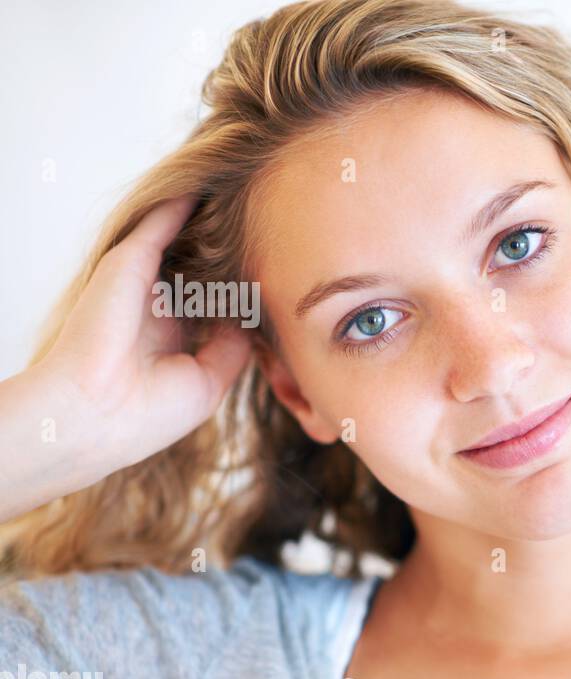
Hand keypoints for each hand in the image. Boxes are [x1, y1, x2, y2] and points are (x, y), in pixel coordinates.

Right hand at [39, 195, 252, 458]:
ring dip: (212, 219)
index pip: (213, 300)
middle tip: (275, 222)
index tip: (282, 272)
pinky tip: (214, 182)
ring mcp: (142, 281)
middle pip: (200, 264)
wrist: (98, 414)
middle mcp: (156, 304)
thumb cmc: (150, 411)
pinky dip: (184, 203)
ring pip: (182, 239)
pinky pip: (161, 221)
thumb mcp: (210, 381)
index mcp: (172, 335)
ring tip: (254, 192)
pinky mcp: (129, 261)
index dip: (243, 287)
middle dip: (232, 249)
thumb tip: (255, 316)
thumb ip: (234, 345)